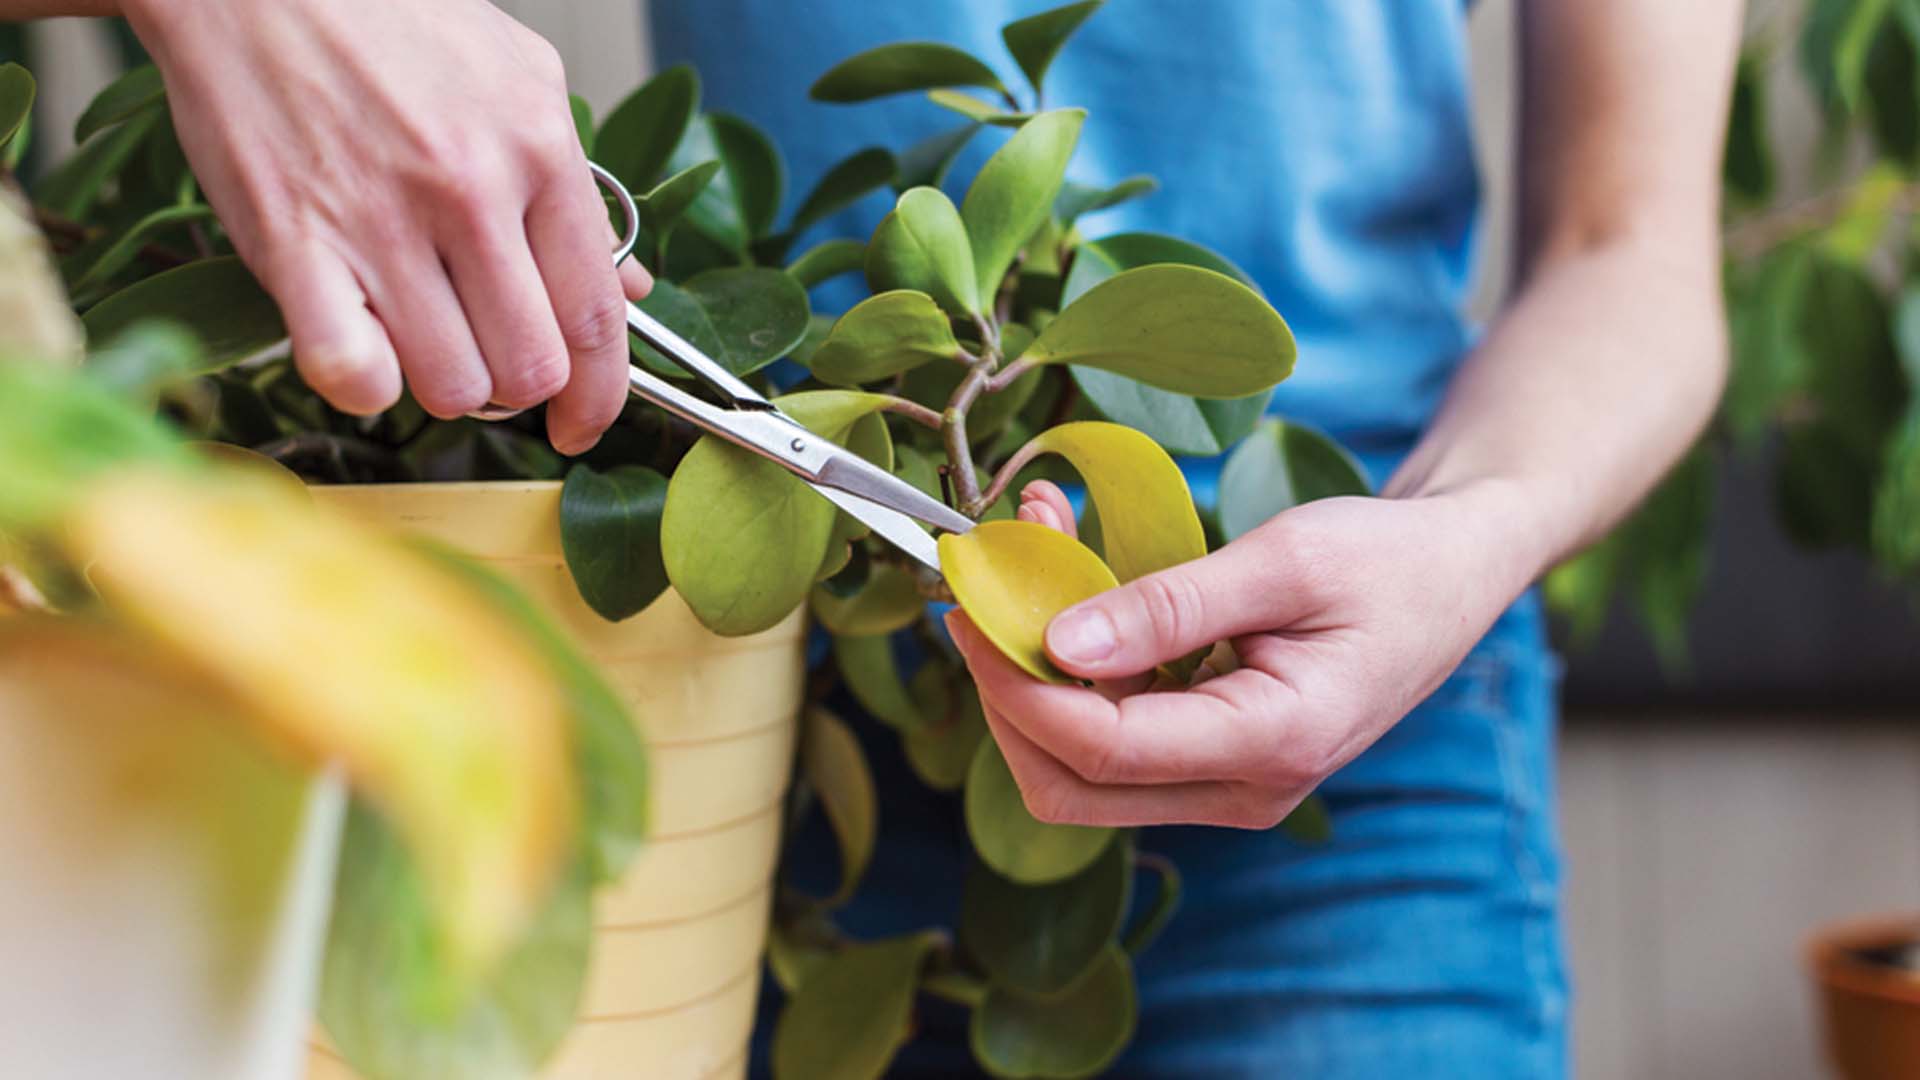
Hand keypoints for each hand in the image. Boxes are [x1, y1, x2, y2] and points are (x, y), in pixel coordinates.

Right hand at [123, 0, 652, 452]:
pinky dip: (364, 385)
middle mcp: (468, 190)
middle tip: (491, 357)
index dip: (601, 395)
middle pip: (530, 369)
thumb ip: (577, 192)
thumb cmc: (390, 22)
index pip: (595, 316)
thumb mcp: (519, 80)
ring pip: (452, 386)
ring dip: (444, 384)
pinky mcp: (293, 243)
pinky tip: (362, 344)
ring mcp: (379, 221)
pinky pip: (352, 374)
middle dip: (519, 390)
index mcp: (537, 148)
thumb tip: (630, 288)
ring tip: (423, 335)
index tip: (585, 425)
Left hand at [945, 478, 1538, 827]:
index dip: (1016, 680)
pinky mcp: (1213, 759)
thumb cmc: (1386, 560)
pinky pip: (1117, 739)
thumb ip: (1169, 605)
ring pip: (1082, 772)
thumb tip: (1058, 643)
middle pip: (1070, 786)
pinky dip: (1075, 672)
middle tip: (978, 597)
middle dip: (1006, 697)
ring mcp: (1228, 785)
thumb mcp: (1283, 560)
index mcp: (1271, 745)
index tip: (972, 601)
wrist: (1453, 576)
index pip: (1101, 746)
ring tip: (1028, 558)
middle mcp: (1244, 790)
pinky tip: (1069, 585)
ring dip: (1033, 678)